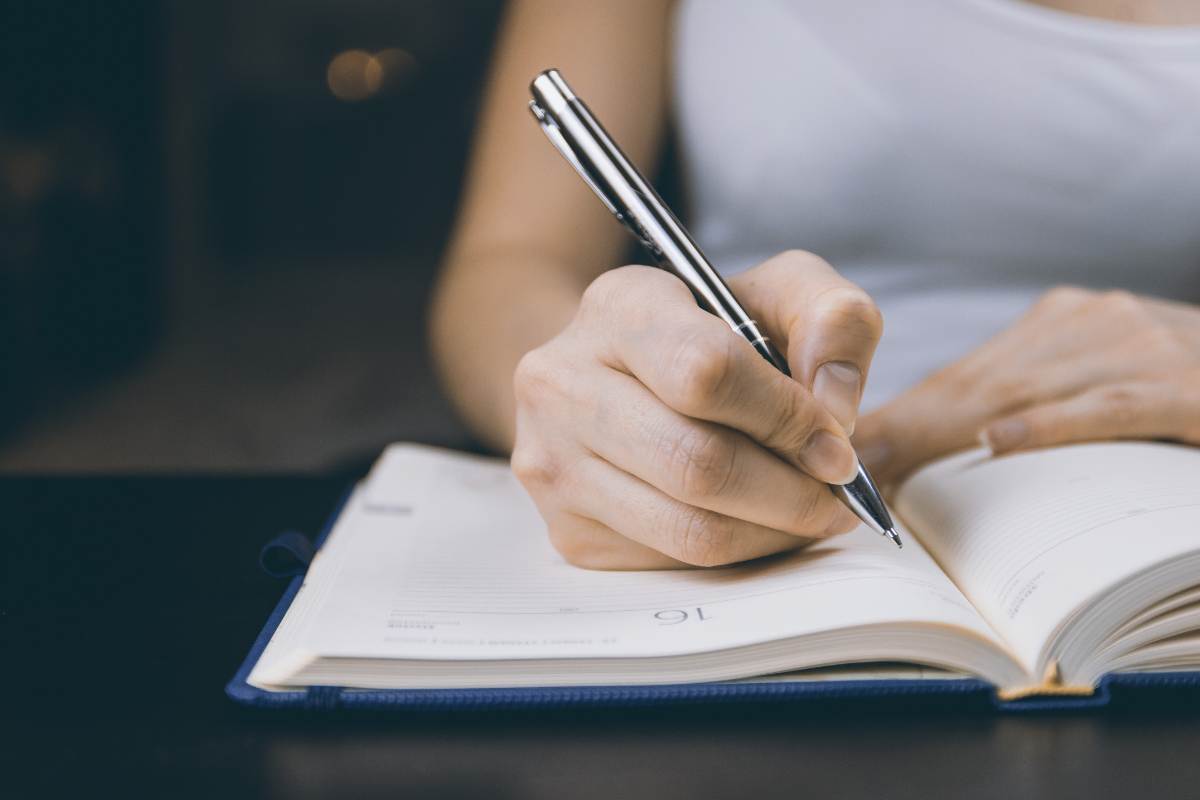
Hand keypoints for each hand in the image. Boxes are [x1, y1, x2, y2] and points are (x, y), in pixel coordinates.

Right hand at [512, 250, 883, 568]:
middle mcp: (562, 383)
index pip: (705, 373)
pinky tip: (757, 522)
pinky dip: (739, 553)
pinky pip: (674, 564)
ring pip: (690, 529)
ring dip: (774, 532)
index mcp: (619, 307)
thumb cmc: (712, 335)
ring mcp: (555, 464)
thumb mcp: (779, 296)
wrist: (619, 378)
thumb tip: (835, 408)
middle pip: (697, 464)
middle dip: (791, 491)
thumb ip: (833, 321)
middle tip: (836, 494)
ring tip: (808, 511)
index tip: (836, 444)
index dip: (785, 418)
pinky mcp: (568, 532)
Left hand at [853, 287, 1199, 486]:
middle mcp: (1091, 323)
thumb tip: (955, 453)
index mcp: (1063, 325)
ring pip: (1027, 391)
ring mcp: (1141, 347)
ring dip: (948, 434)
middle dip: (905, 429)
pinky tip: (1000, 441)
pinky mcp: (1187, 386)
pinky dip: (1052, 424)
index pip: (966, 375)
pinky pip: (1110, 405)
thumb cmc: (1183, 390)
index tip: (844, 453)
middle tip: (840, 468)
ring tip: (885, 468)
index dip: (902, 415)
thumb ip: (1037, 401)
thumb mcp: (1103, 381)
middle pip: (979, 382)